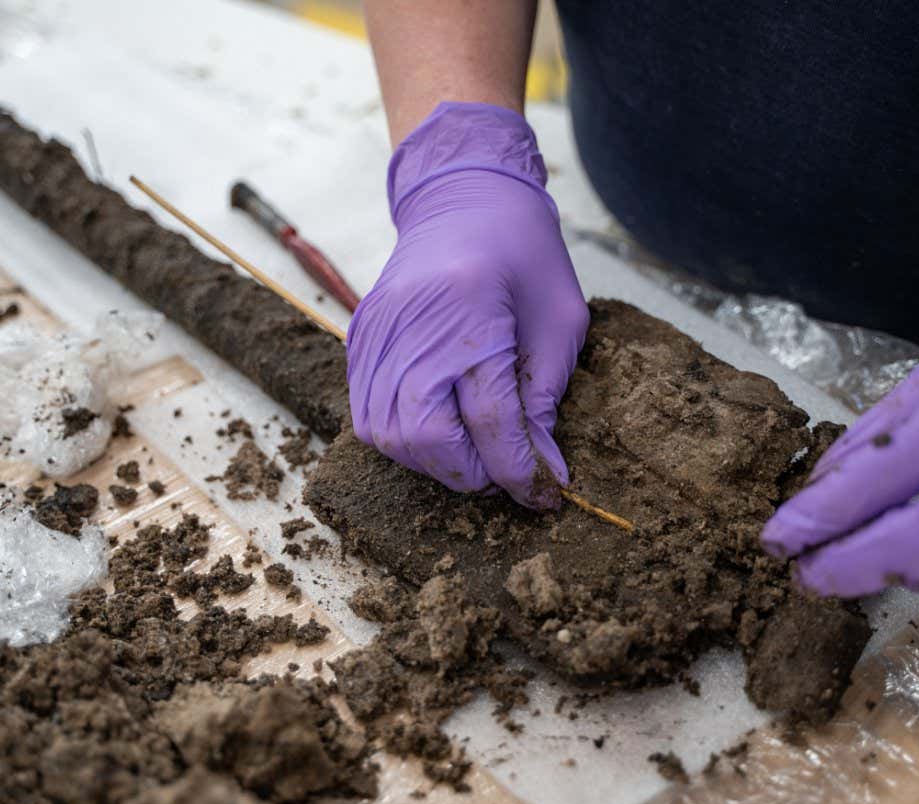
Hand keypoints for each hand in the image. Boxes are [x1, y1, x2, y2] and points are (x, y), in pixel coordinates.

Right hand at [347, 102, 588, 507]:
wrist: (462, 194)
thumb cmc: (522, 251)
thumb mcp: (559, 320)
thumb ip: (545, 396)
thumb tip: (539, 467)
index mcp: (470, 310)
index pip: (490, 419)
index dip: (521, 469)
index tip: (545, 494)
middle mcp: (412, 324)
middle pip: (427, 437)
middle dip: (472, 473)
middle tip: (508, 474)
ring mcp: (376, 332)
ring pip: (389, 436)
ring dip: (435, 463)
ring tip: (476, 455)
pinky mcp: (359, 339)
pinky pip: (367, 414)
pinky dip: (403, 439)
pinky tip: (440, 430)